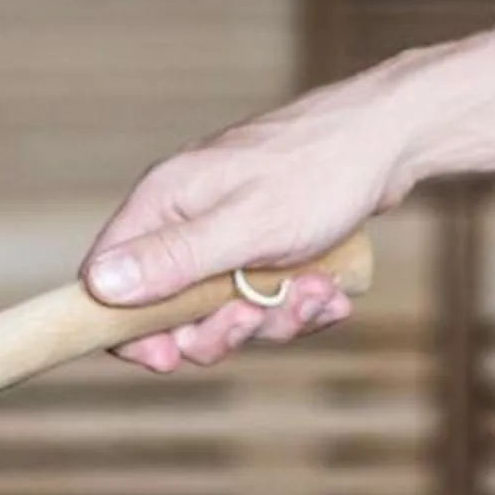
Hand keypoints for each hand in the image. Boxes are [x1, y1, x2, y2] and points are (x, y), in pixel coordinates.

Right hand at [82, 76, 419, 370]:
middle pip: (169, 309)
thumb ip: (171, 259)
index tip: (169, 358)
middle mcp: (185, 218)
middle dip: (221, 328)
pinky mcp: (262, 244)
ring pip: (223, 310)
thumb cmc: (322, 170)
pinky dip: (296, 304)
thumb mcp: (245, 225)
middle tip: (259, 319)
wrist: (395, 136)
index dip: (129, 330)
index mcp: (163, 204)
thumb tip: (98, 286)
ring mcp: (225, 232)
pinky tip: (329, 289)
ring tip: (316, 292)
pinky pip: (262, 299)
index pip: (107, 280)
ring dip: (274, 317)